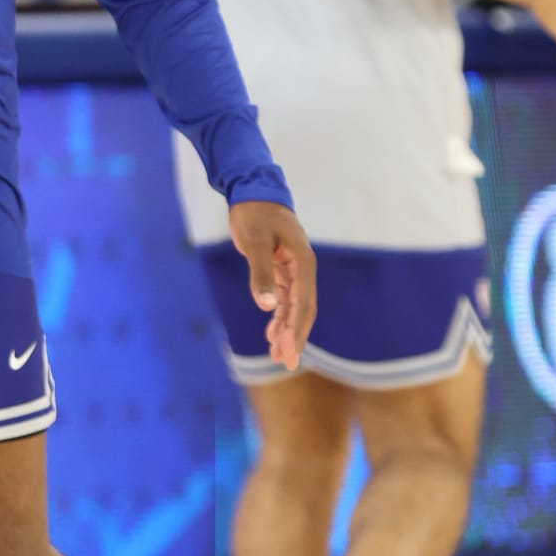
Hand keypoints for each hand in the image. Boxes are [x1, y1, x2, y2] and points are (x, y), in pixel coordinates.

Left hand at [227, 201, 316, 371]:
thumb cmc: (254, 213)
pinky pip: (285, 298)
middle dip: (295, 337)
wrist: (252, 192)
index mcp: (302, 262)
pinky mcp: (282, 269)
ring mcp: (293, 269)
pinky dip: (279, 316)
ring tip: (277, 356)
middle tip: (286, 364)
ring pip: (294, 307)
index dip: (296, 329)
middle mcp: (302, 268)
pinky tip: (271, 333)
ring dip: (286, 330)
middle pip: (302, 309)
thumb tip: (267, 306)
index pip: (302, 303)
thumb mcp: (254, 242)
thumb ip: (261, 273)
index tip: (289, 351)